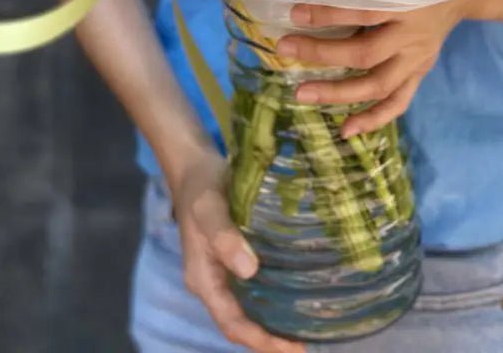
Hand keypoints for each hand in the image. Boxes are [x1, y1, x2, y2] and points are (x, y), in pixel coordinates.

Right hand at [170, 148, 305, 352]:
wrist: (195, 167)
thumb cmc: (201, 188)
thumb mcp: (209, 209)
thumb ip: (224, 237)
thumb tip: (249, 271)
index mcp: (203, 279)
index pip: (231, 323)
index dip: (260, 340)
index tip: (291, 349)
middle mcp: (213, 283)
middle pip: (240, 323)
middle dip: (270, 340)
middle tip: (307, 347)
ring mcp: (223, 272)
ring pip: (248, 309)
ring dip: (273, 323)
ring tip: (307, 329)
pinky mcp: (235, 258)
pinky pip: (254, 288)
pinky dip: (273, 298)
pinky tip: (296, 295)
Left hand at [277, 0, 481, 135]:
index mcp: (404, 3)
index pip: (361, 12)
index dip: (328, 15)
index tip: (294, 14)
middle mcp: (411, 36)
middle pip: (365, 54)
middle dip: (322, 54)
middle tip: (284, 49)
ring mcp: (416, 60)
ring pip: (378, 85)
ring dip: (338, 93)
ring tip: (302, 94)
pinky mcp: (419, 75)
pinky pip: (397, 103)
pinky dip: (372, 119)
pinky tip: (345, 129)